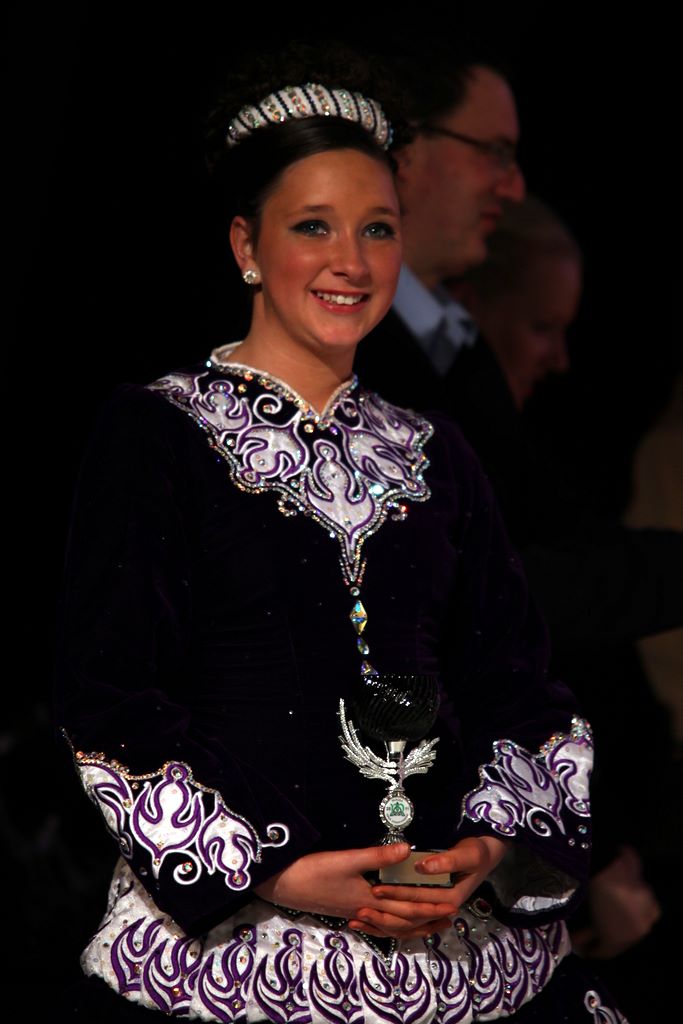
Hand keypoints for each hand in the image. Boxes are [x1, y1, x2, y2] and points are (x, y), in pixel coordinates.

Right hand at [254, 843, 454, 938]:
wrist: (280, 884)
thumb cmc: (313, 870)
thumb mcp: (347, 859)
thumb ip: (378, 856)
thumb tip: (409, 850)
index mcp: (369, 900)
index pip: (407, 908)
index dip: (430, 906)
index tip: (451, 905)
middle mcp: (364, 911)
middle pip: (402, 920)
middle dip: (427, 919)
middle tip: (449, 917)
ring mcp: (353, 912)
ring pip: (389, 924)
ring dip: (411, 924)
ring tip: (429, 924)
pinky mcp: (343, 908)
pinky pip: (374, 922)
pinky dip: (388, 924)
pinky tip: (388, 921)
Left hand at [351, 835, 509, 938]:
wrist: (486, 856)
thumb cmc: (477, 852)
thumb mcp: (467, 854)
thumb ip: (446, 860)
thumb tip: (421, 866)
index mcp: (450, 899)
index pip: (418, 899)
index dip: (396, 894)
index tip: (376, 889)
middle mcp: (441, 908)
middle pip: (409, 916)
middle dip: (384, 913)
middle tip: (360, 910)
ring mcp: (435, 908)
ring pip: (407, 923)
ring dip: (383, 923)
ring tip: (359, 921)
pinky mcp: (429, 905)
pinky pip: (408, 919)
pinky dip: (390, 921)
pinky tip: (371, 921)